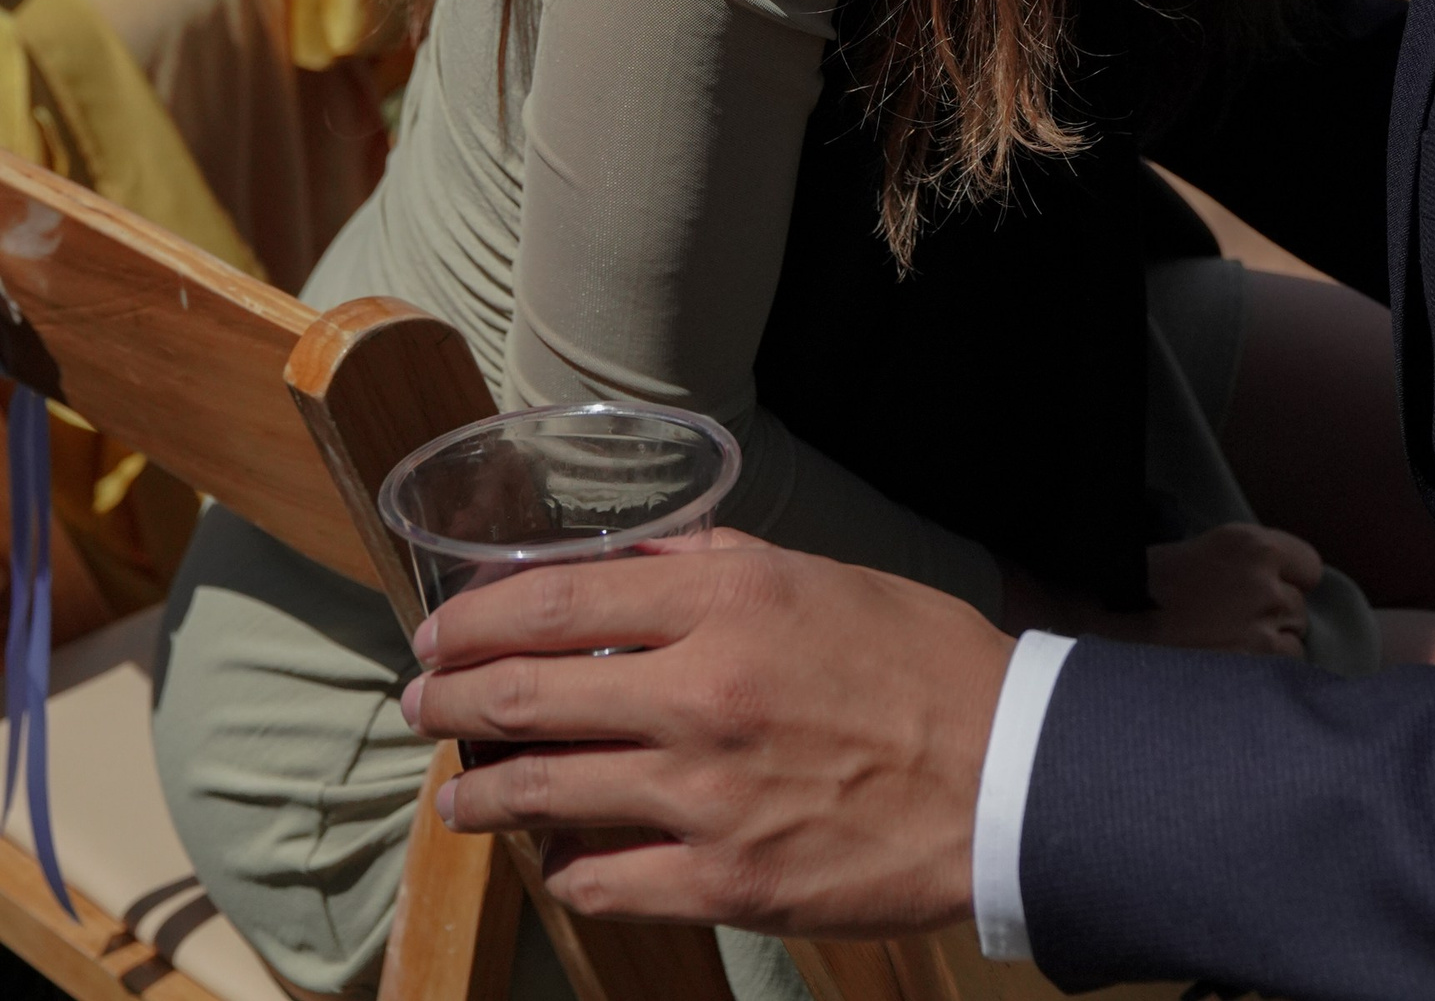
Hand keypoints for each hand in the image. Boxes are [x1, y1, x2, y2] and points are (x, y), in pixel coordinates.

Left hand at [403, 531, 1002, 937]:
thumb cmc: (920, 665)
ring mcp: (703, 797)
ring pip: (546, 793)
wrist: (1000, 776)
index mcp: (727, 606)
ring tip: (460, 795)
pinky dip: (564, 866)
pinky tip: (556, 857)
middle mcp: (700, 695)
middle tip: (420, 703)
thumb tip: (625, 568)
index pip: (556, 601)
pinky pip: (603, 880)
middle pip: (529, 694)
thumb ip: (715, 571)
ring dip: (485, 793)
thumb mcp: (819, 578)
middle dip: (454, 699)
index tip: (441, 633)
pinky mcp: (722, 882)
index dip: (476, 621)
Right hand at [1121, 522, 1320, 656]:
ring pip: (1293, 644)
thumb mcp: (1205, 551)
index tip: (1268, 594)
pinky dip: (1263, 680)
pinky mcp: (1255, 667)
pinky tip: (1231, 675)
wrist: (1116, 625)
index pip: (1310, 567)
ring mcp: (1262, 627)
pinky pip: (1281, 676)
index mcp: (1252, 545)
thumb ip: (1249, 565)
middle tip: (1233, 628)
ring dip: (1270, 651)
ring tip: (1228, 653)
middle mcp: (1265, 582)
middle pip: (1298, 609)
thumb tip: (1280, 585)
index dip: (1289, 583)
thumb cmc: (1150, 589)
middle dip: (1274, 620)